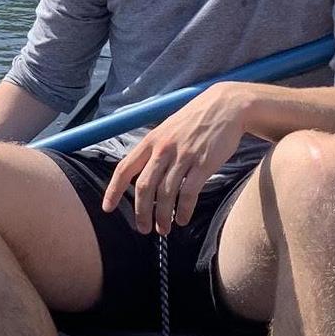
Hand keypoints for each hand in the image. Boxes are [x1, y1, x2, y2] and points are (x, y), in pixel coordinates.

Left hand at [101, 82, 250, 232]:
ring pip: (165, 194)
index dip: (113, 190)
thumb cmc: (196, 119)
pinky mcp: (203, 163)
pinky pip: (188, 193)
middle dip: (141, 212)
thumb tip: (145, 172)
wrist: (227, 106)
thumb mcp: (168, 128)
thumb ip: (155, 149)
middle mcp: (163, 149)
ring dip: (163, 216)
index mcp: (151, 141)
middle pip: (144, 187)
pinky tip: (182, 219)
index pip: (124, 168)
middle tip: (143, 228)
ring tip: (164, 228)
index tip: (107, 208)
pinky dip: (183, 210)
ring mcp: (183, 156)